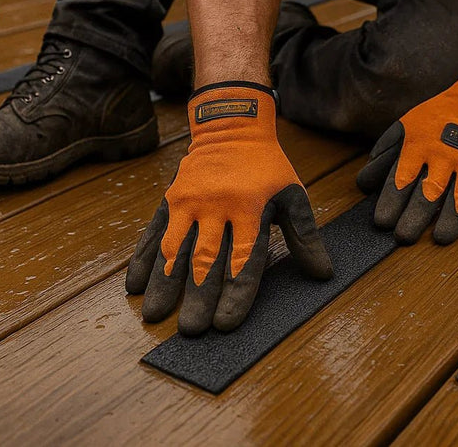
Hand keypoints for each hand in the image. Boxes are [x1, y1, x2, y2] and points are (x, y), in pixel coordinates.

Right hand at [125, 82, 331, 334]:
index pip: (243, 260)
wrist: (231, 125)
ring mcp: (189, 203)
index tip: (225, 324)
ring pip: (174, 249)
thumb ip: (304, 236)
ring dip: (164, 284)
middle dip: (197, 298)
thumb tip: (322, 274)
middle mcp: (216, 207)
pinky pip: (152, 233)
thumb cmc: (267, 167)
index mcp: (250, 209)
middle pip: (206, 260)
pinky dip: (142, 260)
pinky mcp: (170, 200)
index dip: (235, 294)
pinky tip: (134, 286)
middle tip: (190, 331)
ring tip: (154, 315)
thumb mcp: (292, 194)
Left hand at [356, 72, 457, 243]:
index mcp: (419, 146)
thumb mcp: (404, 128)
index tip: (382, 222)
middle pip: (428, 192)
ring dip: (451, 219)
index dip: (391, 202)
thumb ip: (384, 154)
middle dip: (415, 216)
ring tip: (440, 238)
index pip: (401, 179)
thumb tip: (364, 184)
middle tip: (403, 237)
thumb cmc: (434, 119)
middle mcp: (443, 157)